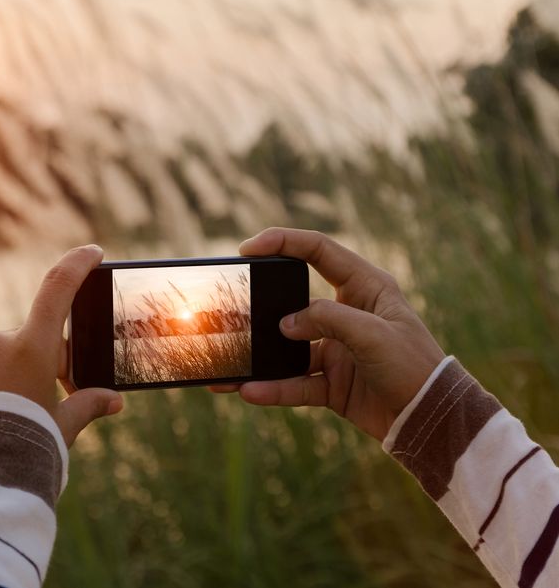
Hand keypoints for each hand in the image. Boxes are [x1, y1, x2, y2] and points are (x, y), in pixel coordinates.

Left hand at [0, 245, 123, 446]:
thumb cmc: (24, 448)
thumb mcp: (62, 426)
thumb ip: (86, 405)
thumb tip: (112, 401)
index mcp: (29, 347)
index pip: (57, 288)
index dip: (77, 265)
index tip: (92, 251)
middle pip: (32, 339)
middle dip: (47, 360)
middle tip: (58, 393)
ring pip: (3, 359)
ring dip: (17, 377)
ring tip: (22, 417)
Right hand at [211, 228, 445, 440]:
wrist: (432, 420)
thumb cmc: (415, 366)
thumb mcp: (373, 334)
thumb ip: (327, 319)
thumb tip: (285, 324)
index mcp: (365, 287)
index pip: (318, 251)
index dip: (283, 242)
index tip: (249, 248)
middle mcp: (347, 313)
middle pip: (294, 300)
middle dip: (260, 306)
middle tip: (230, 307)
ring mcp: (337, 349)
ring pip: (287, 348)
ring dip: (260, 357)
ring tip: (229, 365)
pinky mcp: (332, 382)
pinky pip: (295, 383)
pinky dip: (273, 388)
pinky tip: (251, 391)